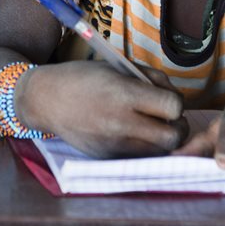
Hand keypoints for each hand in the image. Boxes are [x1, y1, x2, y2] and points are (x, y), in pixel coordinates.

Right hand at [17, 61, 186, 157]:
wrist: (47, 99)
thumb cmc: (84, 77)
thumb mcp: (119, 67)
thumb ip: (152, 80)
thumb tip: (177, 99)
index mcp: (124, 94)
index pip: (173, 107)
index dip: (176, 103)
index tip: (167, 99)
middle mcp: (120, 122)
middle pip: (173, 137)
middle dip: (178, 127)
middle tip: (168, 118)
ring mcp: (113, 144)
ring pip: (160, 152)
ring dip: (163, 140)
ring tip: (150, 125)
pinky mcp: (107, 157)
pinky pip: (139, 157)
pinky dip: (144, 147)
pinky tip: (133, 133)